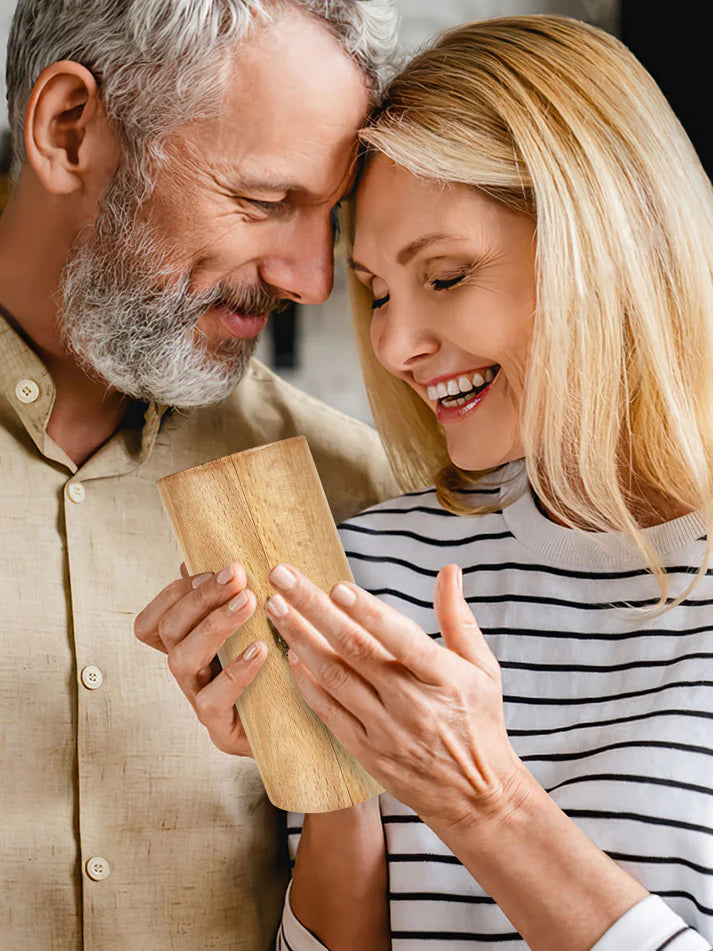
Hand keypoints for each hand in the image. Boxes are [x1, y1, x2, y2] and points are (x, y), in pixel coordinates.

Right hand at [134, 562, 266, 755]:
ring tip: (248, 603)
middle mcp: (187, 672)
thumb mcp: (261, 626)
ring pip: (181, 660)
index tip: (212, 570)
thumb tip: (215, 560)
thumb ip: (237, 597)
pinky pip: (212, 700)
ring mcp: (199, 701)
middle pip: (169, 630)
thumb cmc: (280, 667)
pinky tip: (260, 650)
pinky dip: (236, 671)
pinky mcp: (220, 730)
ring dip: (214, 625)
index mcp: (188, 646)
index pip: (153, 621)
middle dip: (201, 597)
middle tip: (237, 575)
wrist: (304, 725)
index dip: (174, 593)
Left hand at [265, 563, 526, 834]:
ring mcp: (386, 730)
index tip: (336, 586)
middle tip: (282, 577)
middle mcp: (412, 704)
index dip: (368, 612)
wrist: (475, 797)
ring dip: (300, 639)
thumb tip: (450, 570)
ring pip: (334, 678)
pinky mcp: (367, 751)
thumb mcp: (482, 668)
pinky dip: (307, 683)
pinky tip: (290, 656)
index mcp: (444, 678)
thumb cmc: (480, 722)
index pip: (401, 638)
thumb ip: (458, 618)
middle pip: (355, 650)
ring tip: (276, 608)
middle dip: (313, 609)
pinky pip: (329, 712)